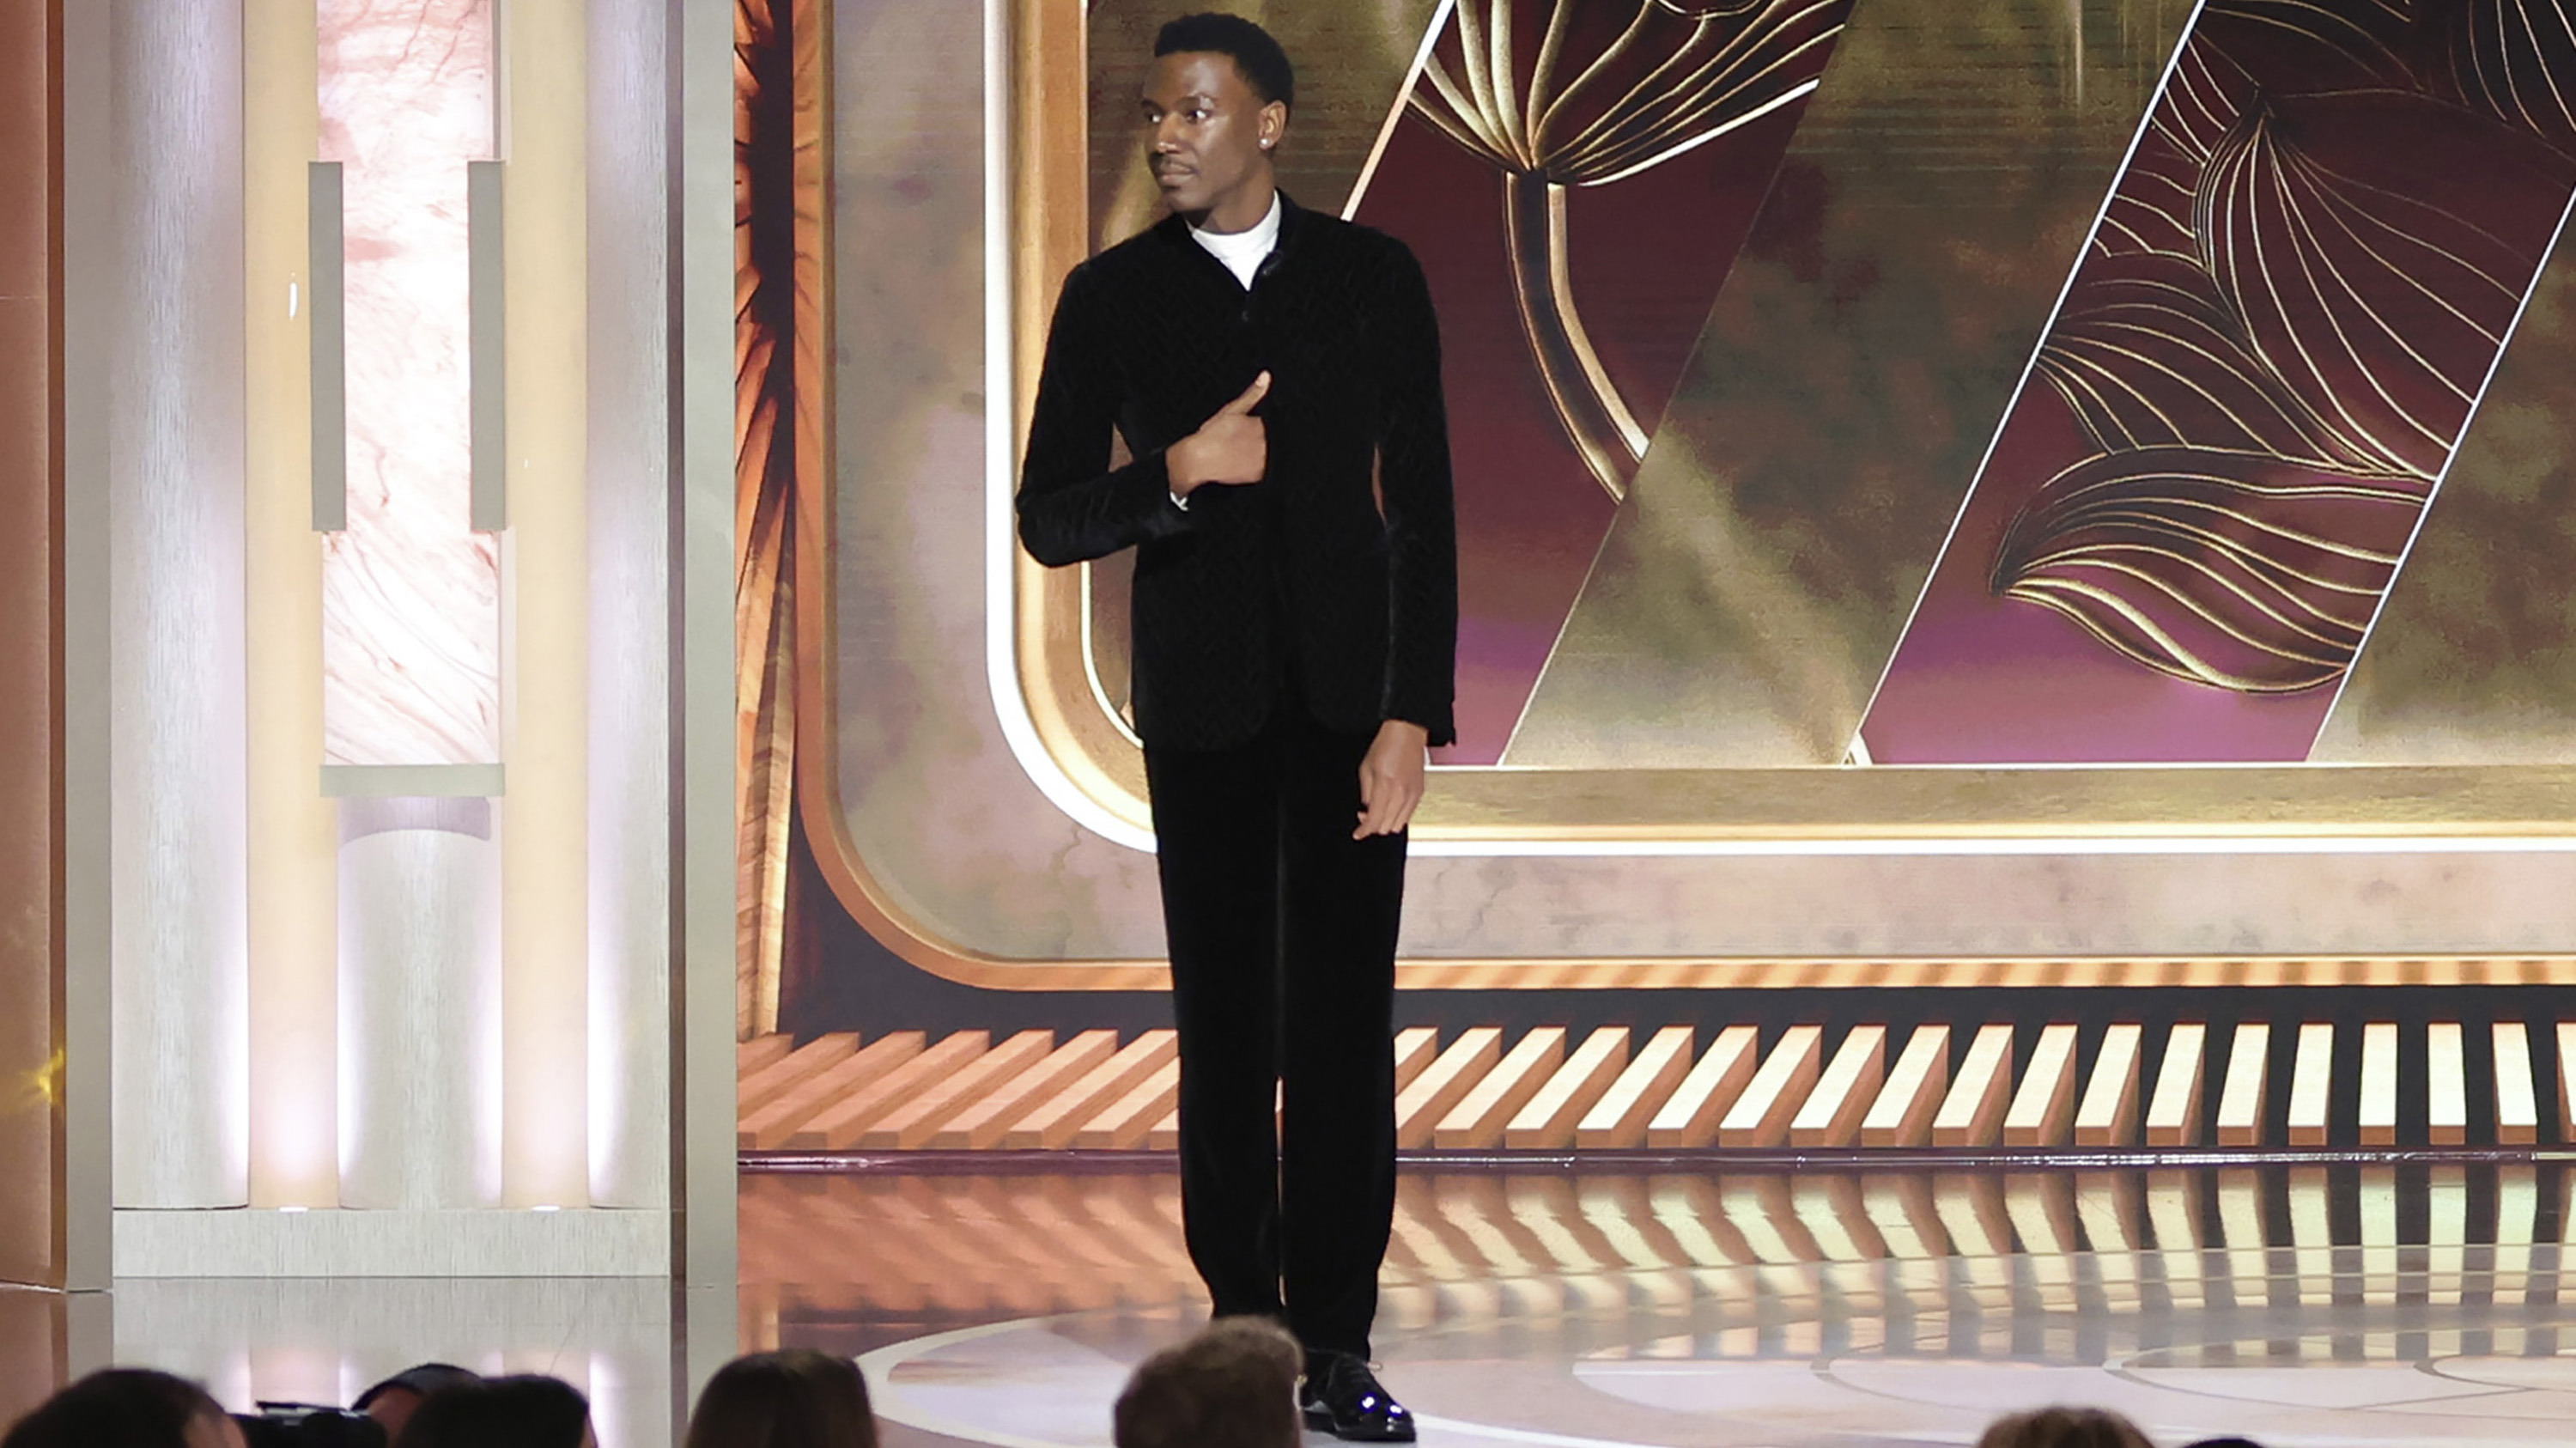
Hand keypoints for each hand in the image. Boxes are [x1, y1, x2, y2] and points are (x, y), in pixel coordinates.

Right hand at [1168, 372, 1269, 496]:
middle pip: (1269, 439)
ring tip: (1237, 452)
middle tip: (1237, 443)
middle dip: (1258, 439)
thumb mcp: (1233, 409)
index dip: (1255, 427)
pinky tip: (1240, 462)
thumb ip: (1253, 394)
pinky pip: (1263, 468)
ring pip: (1267, 453)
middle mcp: (1265, 442)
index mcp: (1261, 425)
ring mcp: (1263, 459)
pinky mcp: (1258, 474)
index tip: (1242, 431)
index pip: (1269, 424)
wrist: (1197, 460)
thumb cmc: (1212, 434)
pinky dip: (1254, 465)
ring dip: (1257, 452)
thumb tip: (1267, 376)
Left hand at [1355, 720, 1428, 838]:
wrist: (1407, 732)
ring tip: (1378, 812)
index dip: (1363, 830)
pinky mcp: (1420, 793)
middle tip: (1364, 817)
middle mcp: (1402, 794)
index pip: (1374, 820)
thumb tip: (1366, 808)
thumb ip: (1365, 792)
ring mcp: (1413, 795)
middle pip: (1386, 827)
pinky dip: (1397, 817)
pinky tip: (1390, 807)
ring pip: (1398, 825)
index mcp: (1386, 787)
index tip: (1358, 833)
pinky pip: (1408, 815)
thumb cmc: (1386, 744)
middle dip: (1373, 826)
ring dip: (1386, 823)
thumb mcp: (1366, 768)